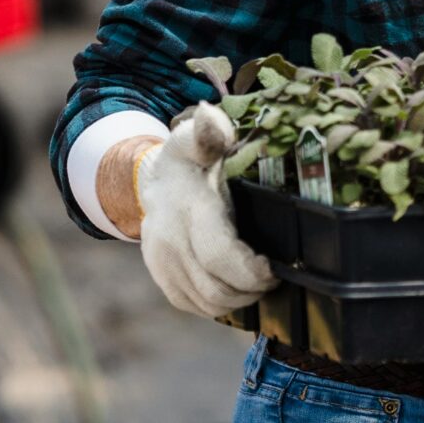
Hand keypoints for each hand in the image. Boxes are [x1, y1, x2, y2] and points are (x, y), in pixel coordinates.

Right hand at [137, 106, 276, 319]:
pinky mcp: (161, 277)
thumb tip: (211, 117)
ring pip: (205, 302)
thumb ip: (209, 130)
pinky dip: (217, 305)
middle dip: (251, 290)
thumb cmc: (187, 159)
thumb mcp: (196, 137)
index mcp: (187, 209)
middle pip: (215, 287)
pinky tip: (235, 289)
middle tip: (273, 278)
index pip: (219, 255)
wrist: (150, 181)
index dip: (250, 271)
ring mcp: (161, 263)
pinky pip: (190, 304)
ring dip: (238, 301)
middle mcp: (170, 241)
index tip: (273, 268)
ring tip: (258, 284)